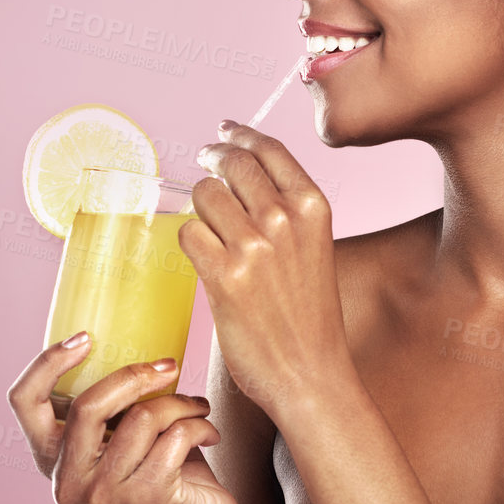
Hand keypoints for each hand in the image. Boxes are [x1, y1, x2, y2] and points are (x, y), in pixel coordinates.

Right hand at [6, 339, 240, 503]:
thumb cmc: (162, 464)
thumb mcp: (124, 429)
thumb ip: (112, 399)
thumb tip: (129, 331)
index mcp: (52, 457)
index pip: (24, 403)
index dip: (46, 363)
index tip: (86, 336)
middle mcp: (67, 482)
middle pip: (88, 405)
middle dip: (136, 375)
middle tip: (170, 365)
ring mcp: (103, 497)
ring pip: (142, 418)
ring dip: (181, 403)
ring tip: (196, 408)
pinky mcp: (145, 501)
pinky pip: (175, 437)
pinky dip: (200, 424)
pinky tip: (209, 432)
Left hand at [181, 122, 352, 416]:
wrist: (310, 372)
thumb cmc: (310, 314)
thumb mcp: (314, 246)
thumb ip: (286, 209)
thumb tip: (241, 173)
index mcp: (313, 206)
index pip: (268, 150)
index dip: (241, 135)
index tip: (225, 130)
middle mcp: (285, 218)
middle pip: (231, 163)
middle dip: (212, 160)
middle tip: (204, 166)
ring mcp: (253, 246)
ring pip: (204, 194)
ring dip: (200, 207)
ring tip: (209, 226)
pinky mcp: (224, 276)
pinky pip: (188, 233)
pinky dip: (190, 240)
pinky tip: (202, 255)